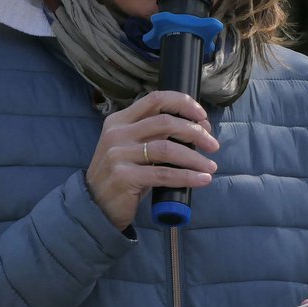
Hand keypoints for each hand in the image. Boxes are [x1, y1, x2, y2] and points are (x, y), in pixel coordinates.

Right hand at [85, 90, 219, 229]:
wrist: (95, 207)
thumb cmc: (122, 176)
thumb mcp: (131, 148)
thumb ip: (154, 135)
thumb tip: (197, 129)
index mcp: (119, 120)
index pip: (155, 99)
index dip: (183, 103)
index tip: (202, 116)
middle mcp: (117, 133)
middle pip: (166, 122)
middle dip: (196, 132)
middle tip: (212, 145)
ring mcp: (119, 154)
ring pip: (168, 149)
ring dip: (195, 157)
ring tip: (211, 167)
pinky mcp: (124, 177)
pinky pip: (164, 174)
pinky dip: (188, 177)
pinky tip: (202, 180)